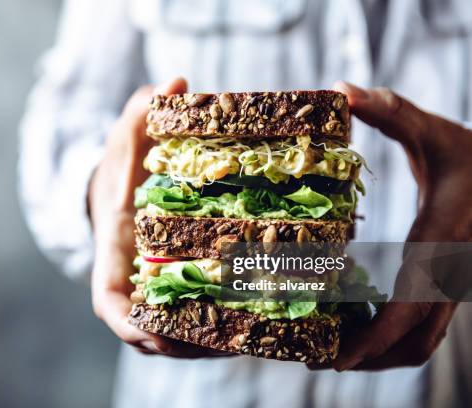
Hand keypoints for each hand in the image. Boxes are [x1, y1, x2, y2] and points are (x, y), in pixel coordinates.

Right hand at [88, 78, 230, 357]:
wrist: (126, 193)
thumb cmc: (123, 172)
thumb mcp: (127, 141)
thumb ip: (143, 114)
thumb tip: (176, 83)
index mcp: (114, 260)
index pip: (110, 306)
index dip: (129, 325)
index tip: (154, 332)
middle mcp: (135, 285)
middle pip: (152, 331)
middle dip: (185, 342)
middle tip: (228, 339)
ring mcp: (158, 292)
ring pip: (179, 331)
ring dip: (210, 340)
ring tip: (252, 336)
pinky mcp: (181, 291)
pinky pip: (199, 317)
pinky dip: (222, 325)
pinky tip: (258, 319)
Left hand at [332, 82, 471, 369]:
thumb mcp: (432, 129)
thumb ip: (390, 111)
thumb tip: (339, 89)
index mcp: (442, 240)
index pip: (411, 305)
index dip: (375, 338)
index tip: (337, 358)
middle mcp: (450, 272)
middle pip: (416, 342)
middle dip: (369, 359)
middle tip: (319, 359)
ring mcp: (454, 284)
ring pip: (425, 342)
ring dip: (382, 355)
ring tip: (335, 350)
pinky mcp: (450, 284)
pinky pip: (426, 326)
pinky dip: (394, 337)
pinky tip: (359, 325)